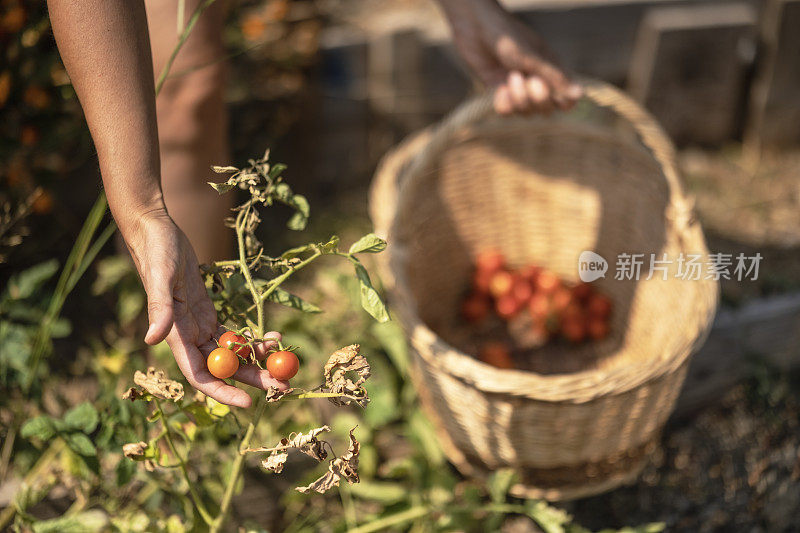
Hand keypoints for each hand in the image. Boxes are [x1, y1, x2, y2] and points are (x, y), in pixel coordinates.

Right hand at [123, 210, 288, 407]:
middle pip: (223, 369)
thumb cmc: (157, 252)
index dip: (222, 392)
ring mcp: (198, 326)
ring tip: (284, 363)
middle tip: (282, 387)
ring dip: (256, 361)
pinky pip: (232, 334)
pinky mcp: (207, 313)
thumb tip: (152, 340)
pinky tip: (273, 338)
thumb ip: (159, 309)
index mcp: (176, 335)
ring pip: (231, 354)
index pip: (200, 376)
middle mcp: (188, 336)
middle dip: (251, 380)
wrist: (157, 232)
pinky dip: (251, 338)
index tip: (248, 403)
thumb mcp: (160, 277)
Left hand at [440, 0, 581, 114]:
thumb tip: (580, 94)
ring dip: (519, 100)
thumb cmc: (508, 36)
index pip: (566, 99)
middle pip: (546, 109)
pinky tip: (499, 88)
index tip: (552, 94)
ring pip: (526, 112)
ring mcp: (518, 87)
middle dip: (537, 100)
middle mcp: (536, 81)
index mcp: (551, 70)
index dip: (563, 103)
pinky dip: (504, 104)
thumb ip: (555, 78)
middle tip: (528, 80)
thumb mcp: (532, 58)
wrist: (475, 27)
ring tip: (510, 77)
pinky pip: (507, 111)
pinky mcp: (499, 90)